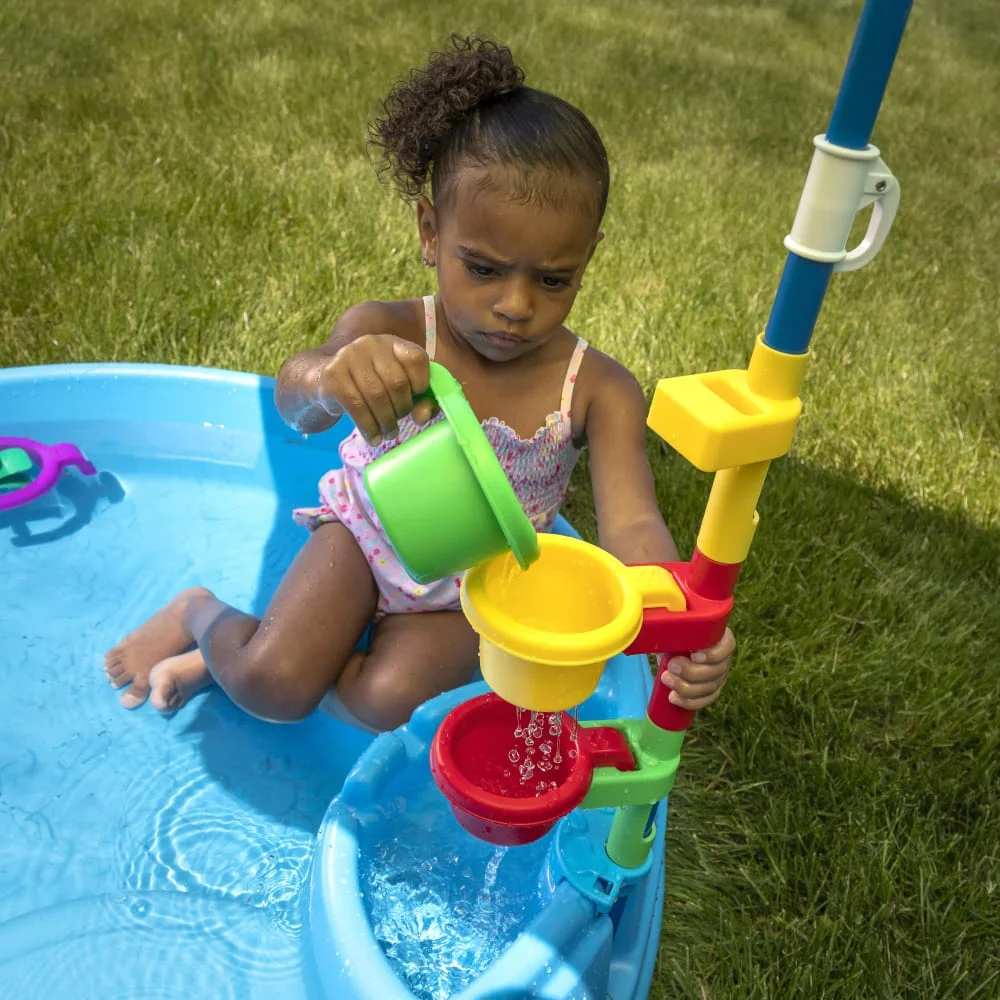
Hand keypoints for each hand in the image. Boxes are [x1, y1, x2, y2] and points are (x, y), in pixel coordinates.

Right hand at [317, 335, 434, 444]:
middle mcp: (371, 344)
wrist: (325, 381)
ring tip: (388, 434)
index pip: (416, 359)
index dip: (421, 383)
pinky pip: (357, 407)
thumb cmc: (370, 386)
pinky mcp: (333, 374)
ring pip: (377, 396)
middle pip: (397, 382)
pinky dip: (369, 428)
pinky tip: (373, 437)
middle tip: (398, 422)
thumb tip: (424, 416)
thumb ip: (420, 401)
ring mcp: (349, 356)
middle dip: (402, 409)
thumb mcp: (397, 388)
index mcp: (392, 343)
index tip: (415, 399)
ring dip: (386, 423)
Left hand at [659, 627, 734, 709]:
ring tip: (666, 679)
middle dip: (691, 672)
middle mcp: (723, 658)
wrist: (670, 650)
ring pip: (710, 688)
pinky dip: (688, 701)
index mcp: (720, 637)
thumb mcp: (674, 629)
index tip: (694, 655)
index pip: (727, 646)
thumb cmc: (674, 635)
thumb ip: (672, 629)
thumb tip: (661, 632)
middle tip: (671, 665)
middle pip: (717, 671)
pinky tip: (673, 698)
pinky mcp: (710, 691)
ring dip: (686, 687)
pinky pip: (704, 700)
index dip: (713, 654)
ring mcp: (719, 676)